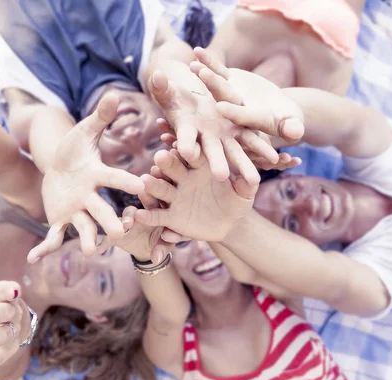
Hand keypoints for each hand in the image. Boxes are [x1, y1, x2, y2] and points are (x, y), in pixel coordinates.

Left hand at [28, 94, 143, 261]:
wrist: (60, 166)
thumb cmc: (76, 149)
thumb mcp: (84, 132)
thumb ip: (99, 117)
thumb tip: (113, 93)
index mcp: (97, 176)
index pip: (113, 179)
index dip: (125, 182)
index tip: (141, 185)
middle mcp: (90, 198)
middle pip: (101, 211)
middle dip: (108, 221)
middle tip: (118, 232)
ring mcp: (75, 211)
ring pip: (84, 228)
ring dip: (87, 240)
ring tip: (91, 252)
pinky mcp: (60, 220)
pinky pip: (54, 237)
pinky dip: (45, 248)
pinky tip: (33, 258)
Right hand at [96, 206, 169, 263]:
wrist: (154, 251)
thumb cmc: (164, 241)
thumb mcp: (167, 245)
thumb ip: (162, 249)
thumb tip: (156, 258)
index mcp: (153, 211)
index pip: (151, 204)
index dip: (148, 200)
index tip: (144, 196)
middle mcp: (137, 215)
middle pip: (131, 212)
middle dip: (129, 216)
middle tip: (128, 223)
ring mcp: (125, 224)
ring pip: (119, 223)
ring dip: (116, 226)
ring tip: (114, 234)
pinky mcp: (116, 236)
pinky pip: (109, 239)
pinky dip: (104, 243)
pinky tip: (98, 249)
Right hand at [134, 147, 256, 241]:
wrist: (229, 223)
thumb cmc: (237, 201)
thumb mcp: (245, 193)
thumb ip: (247, 185)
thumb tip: (253, 178)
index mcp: (202, 167)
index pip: (193, 155)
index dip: (187, 148)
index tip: (184, 144)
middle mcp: (185, 178)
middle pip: (173, 168)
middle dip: (166, 162)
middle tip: (160, 157)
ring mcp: (176, 196)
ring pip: (162, 188)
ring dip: (153, 185)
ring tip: (145, 182)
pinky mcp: (171, 216)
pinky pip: (158, 215)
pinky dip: (148, 216)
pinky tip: (139, 215)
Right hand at [148, 66, 277, 184]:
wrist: (191, 103)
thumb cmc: (174, 99)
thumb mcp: (167, 93)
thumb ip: (162, 88)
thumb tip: (156, 75)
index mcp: (187, 130)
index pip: (186, 137)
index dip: (187, 144)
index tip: (189, 153)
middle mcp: (206, 138)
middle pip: (212, 153)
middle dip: (218, 163)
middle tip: (222, 176)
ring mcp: (224, 135)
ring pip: (236, 152)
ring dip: (245, 165)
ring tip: (254, 180)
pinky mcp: (239, 128)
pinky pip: (252, 139)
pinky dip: (262, 149)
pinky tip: (277, 159)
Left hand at [190, 47, 304, 144]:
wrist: (278, 111)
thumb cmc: (288, 121)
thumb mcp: (292, 125)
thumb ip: (292, 128)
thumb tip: (296, 132)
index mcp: (251, 121)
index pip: (242, 117)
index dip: (233, 112)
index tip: (221, 107)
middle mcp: (236, 108)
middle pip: (225, 97)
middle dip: (213, 86)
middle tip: (202, 75)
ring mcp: (230, 94)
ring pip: (217, 84)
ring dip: (205, 74)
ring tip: (194, 65)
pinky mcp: (230, 82)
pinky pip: (217, 70)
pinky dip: (208, 61)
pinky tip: (197, 51)